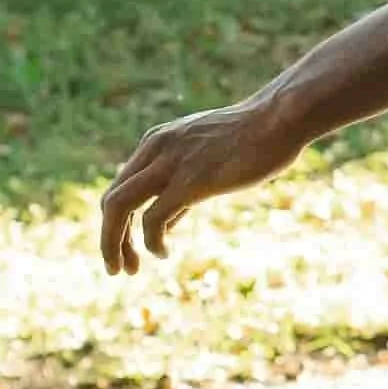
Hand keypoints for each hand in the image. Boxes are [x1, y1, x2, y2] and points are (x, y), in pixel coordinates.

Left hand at [99, 94, 305, 273]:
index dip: (116, 223)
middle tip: (117, 268)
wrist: (278, 119)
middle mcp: (154, 150)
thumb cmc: (252, 139)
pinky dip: (152, 242)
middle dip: (109, 239)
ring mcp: (170, 164)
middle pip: (111, 200)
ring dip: (114, 243)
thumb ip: (180, 187)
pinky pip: (153, 220)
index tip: (128, 248)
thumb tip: (164, 223)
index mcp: (156, 143)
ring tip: (128, 269)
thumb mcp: (204, 158)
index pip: (119, 187)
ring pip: (119, 208)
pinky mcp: (190, 181)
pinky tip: (163, 253)